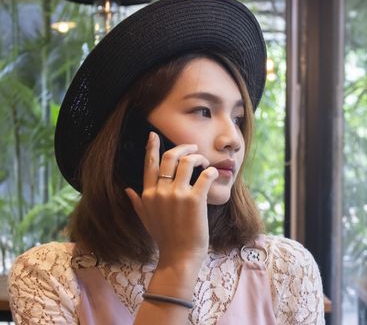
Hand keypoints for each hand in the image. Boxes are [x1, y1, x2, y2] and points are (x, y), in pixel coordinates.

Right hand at [125, 132, 218, 267]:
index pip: (149, 164)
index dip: (152, 147)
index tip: (153, 135)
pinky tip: (213, 174)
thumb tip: (128, 190)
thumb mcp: (146, 219)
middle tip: (192, 148)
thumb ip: (137, 202)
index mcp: (148, 194)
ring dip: (198, 158)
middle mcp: (160, 192)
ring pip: (187, 162)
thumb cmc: (165, 239)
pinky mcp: (195, 200)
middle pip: (169, 157)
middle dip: (183, 147)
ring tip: (204, 162)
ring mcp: (177, 195)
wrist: (179, 256)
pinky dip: (211, 171)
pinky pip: (204, 176)